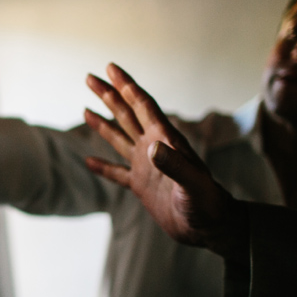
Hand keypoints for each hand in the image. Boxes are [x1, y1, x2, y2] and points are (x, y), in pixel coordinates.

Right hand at [84, 63, 247, 261]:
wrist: (210, 228)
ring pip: (120, 138)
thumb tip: (152, 147)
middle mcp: (154, 148)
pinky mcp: (142, 186)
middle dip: (109, 95)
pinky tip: (88, 160)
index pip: (143, 106)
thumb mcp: (193, 184)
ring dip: (103, 123)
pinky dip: (102, 166)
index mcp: (166, 141)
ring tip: (85, 109)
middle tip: (90, 77)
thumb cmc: (207, 204)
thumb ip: (175, 165)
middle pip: (127, 115)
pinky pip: (117, 172)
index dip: (127, 86)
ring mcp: (146, 167)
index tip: (111, 68)